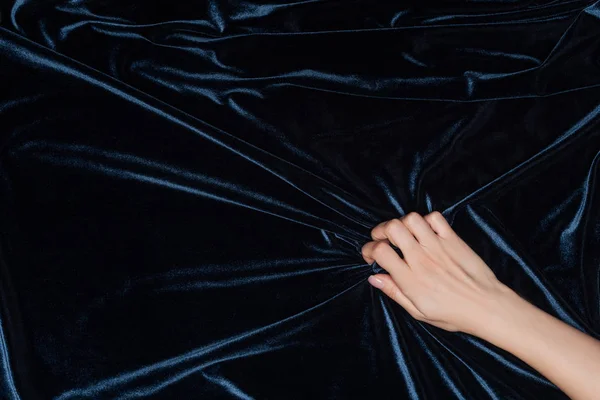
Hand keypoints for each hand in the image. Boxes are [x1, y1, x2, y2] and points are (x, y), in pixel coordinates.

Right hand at [362, 211, 513, 334]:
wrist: (487, 307)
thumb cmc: (453, 314)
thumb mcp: (418, 311)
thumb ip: (394, 292)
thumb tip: (374, 278)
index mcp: (411, 279)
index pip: (380, 251)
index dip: (369, 249)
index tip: (371, 256)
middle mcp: (422, 259)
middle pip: (393, 228)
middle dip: (381, 230)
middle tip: (383, 239)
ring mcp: (438, 246)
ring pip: (412, 219)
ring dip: (402, 223)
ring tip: (403, 234)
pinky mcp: (453, 240)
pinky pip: (435, 218)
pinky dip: (426, 220)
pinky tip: (425, 232)